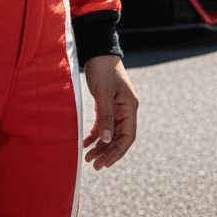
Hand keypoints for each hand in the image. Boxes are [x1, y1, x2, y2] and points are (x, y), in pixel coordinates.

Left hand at [82, 55, 138, 170]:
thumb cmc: (103, 70)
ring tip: (89, 157)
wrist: (98, 51)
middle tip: (95, 166)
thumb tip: (106, 140)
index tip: (105, 164)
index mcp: (130, 108)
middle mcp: (125, 110)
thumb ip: (106, 117)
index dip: (117, 153)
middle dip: (107, 152)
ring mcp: (116, 108)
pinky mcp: (106, 104)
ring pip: (110, 133)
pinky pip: (103, 124)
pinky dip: (95, 134)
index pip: (127, 137)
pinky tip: (86, 143)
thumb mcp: (103, 94)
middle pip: (118, 138)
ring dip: (101, 146)